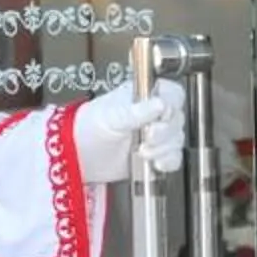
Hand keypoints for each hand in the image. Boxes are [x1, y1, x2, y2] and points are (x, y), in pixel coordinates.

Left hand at [71, 78, 185, 183]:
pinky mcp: (155, 155)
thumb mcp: (112, 115)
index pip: (173, 94)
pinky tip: (155, 163)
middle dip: (165, 131)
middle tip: (148, 136)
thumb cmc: (89, 126)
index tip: (161, 114)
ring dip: (163, 148)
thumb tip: (160, 104)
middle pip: (177, 119)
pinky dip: (167, 162)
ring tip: (143, 151)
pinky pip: (173, 158)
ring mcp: (156, 135)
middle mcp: (154, 114)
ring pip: (177, 140)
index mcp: (145, 95)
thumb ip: (137, 111)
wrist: (79, 154)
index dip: (172, 104)